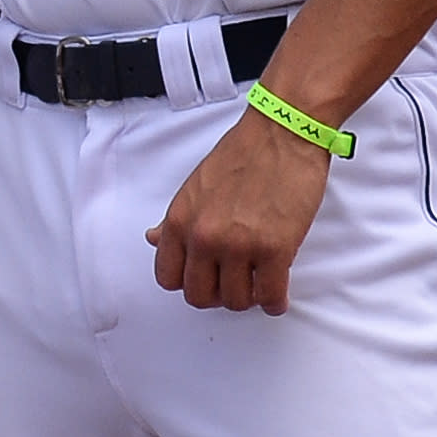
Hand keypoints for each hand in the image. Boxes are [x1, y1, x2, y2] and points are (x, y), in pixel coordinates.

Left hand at [147, 110, 333, 312]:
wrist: (281, 134)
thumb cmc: (242, 156)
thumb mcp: (194, 187)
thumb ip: (175, 220)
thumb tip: (154, 238)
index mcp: (179, 221)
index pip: (167, 277)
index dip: (187, 282)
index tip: (204, 278)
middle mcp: (203, 237)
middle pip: (200, 296)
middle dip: (218, 295)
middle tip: (233, 284)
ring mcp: (239, 246)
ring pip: (236, 301)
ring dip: (249, 298)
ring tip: (257, 284)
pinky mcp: (276, 250)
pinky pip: (270, 296)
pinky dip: (274, 302)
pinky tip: (277, 293)